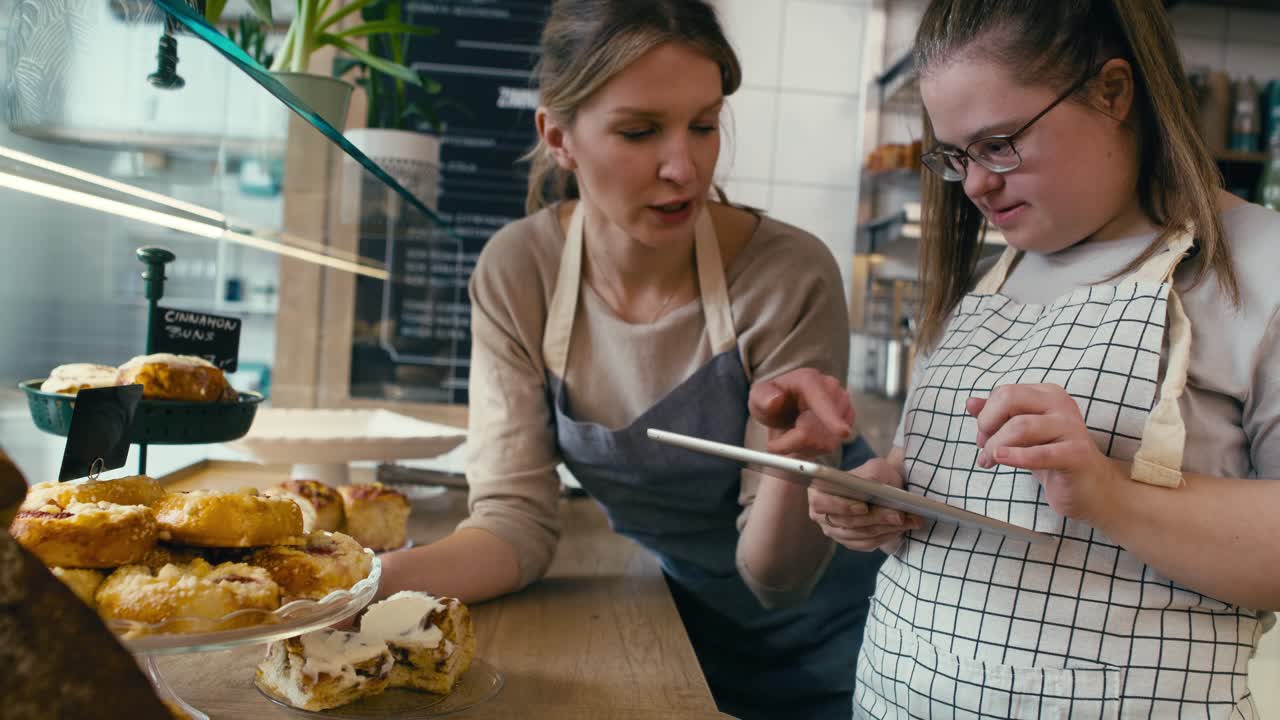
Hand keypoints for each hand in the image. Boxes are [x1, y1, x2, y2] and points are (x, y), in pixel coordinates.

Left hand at [749, 368, 852, 456]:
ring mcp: (843, 404)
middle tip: (778, 439)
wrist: (785, 407)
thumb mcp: (758, 397)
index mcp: (809, 380)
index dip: (832, 418)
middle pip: (819, 429)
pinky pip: (831, 444)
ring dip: (803, 446)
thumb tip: (775, 400)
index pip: (822, 400)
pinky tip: (806, 437)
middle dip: (794, 441)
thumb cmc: (771, 400)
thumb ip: (762, 397)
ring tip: (792, 432)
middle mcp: (831, 389)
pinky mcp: (848, 420)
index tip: (843, 433)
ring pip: (825, 440)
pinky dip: (814, 448)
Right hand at [809, 458, 921, 552]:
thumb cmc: (875, 476)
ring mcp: (833, 530)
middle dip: (874, 519)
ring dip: (883, 529)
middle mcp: (820, 514)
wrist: (882, 487)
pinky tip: (898, 529)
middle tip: (898, 515)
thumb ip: (872, 476)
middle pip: (845, 523)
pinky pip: (864, 544)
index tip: (864, 507)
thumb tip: (872, 490)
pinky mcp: (848, 541)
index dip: (842, 507)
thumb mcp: (875, 469)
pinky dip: (883, 537)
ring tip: (905, 521)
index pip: (823, 503)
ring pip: (858, 535)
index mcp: (818, 491)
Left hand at [968, 383, 1125, 522]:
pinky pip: (1041, 453)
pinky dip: (1016, 456)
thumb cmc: (1052, 456)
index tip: (983, 437)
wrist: (1091, 489)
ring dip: (996, 446)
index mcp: (1047, 394)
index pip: (1004, 392)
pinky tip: (1000, 460)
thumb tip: (970, 402)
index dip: (986, 415)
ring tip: (989, 461)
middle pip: (1009, 399)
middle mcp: (1061, 404)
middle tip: (984, 446)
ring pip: (1020, 426)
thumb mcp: (1020, 434)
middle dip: (987, 423)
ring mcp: (1071, 428)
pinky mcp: (1077, 454)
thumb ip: (996, 416)